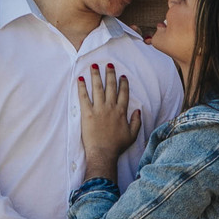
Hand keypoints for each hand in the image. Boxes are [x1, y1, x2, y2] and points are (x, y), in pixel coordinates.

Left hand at [77, 63, 141, 178]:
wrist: (103, 153)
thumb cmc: (117, 146)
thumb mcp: (132, 135)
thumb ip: (137, 122)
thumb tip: (138, 110)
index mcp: (121, 111)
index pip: (123, 93)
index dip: (123, 83)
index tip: (122, 76)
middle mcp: (110, 107)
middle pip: (111, 86)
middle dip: (110, 74)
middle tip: (109, 64)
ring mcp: (98, 109)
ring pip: (97, 88)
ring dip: (96, 76)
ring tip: (94, 66)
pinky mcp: (87, 113)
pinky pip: (84, 97)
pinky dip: (82, 87)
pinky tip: (80, 79)